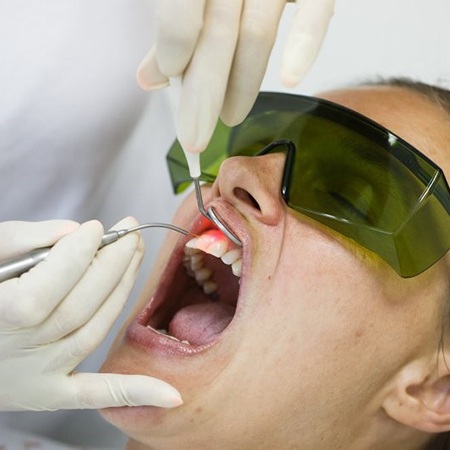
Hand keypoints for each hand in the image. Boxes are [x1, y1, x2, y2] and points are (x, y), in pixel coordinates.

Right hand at [0, 218, 181, 410]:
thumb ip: (22, 240)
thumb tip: (74, 232)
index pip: (52, 282)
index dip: (80, 253)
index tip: (99, 227)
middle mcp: (22, 351)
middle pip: (82, 305)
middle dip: (113, 263)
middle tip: (131, 233)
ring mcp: (40, 376)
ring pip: (95, 330)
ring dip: (122, 290)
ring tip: (136, 255)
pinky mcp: (51, 392)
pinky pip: (95, 395)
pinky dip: (135, 393)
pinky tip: (171, 395)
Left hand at [137, 0, 333, 152]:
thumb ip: (174, 28)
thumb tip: (149, 79)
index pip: (181, 8)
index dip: (175, 42)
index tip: (173, 78)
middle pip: (217, 34)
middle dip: (204, 94)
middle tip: (195, 137)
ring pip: (257, 34)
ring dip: (242, 85)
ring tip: (229, 118)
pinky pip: (316, 12)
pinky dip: (304, 45)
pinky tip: (289, 79)